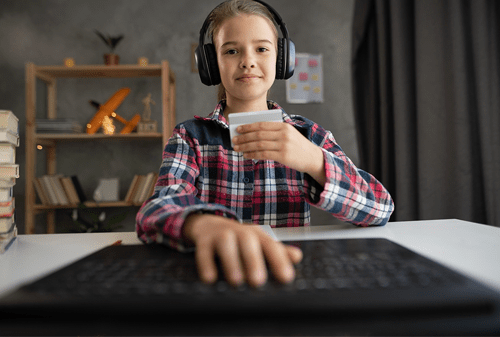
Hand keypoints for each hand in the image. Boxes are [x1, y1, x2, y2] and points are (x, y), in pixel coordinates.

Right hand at [182, 213, 302, 286]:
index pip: (271, 246)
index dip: (279, 261)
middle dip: (254, 261)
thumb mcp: (259, 243)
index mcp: (258, 235)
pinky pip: (203, 251)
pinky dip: (206, 264)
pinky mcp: (204, 240)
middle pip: (249, 242)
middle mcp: (240, 233)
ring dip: (231, 262)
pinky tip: (209, 279)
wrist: (210, 224)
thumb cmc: (240, 240)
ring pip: (226, 244)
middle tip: (258, 281)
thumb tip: (297, 256)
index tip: (286, 278)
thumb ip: (277, 252)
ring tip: (236, 281)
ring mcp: (221, 235)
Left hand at [232, 122, 325, 185]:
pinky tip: (246, 155)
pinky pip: (263, 154)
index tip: (238, 129)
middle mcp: (283, 134)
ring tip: (237, 148)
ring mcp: (283, 145)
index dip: (248, 126)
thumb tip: (251, 134)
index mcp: (284, 126)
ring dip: (245, 146)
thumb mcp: (288, 134)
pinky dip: (252, 154)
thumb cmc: (297, 146)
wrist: (312, 158)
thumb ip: (273, 132)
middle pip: (258, 134)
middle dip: (244, 137)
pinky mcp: (283, 156)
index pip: (262, 124)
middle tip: (234, 140)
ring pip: (259, 144)